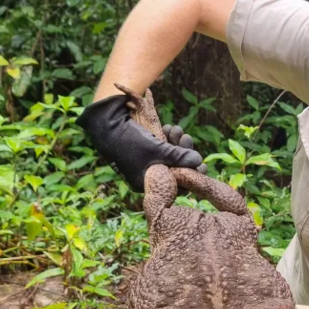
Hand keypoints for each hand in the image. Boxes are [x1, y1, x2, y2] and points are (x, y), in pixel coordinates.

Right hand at [76, 95, 204, 191]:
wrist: (104, 123)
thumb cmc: (130, 141)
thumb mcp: (158, 150)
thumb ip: (179, 157)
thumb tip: (199, 161)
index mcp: (147, 184)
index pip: (175, 185)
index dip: (191, 174)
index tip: (203, 165)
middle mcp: (146, 176)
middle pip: (174, 169)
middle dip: (183, 153)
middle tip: (188, 139)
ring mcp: (144, 163)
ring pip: (168, 157)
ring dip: (176, 143)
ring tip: (177, 129)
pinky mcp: (143, 150)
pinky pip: (161, 149)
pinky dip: (167, 139)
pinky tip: (169, 128)